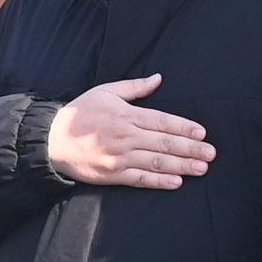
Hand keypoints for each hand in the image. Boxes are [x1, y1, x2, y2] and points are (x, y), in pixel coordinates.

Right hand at [53, 74, 216, 191]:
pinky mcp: (112, 174)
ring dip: (181, 166)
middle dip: (190, 148)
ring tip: (201, 168)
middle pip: (164, 143)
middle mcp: (125, 136)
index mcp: (126, 115)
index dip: (183, 127)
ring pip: (156, 162)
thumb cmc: (79, 113)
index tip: (202, 133)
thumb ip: (134, 87)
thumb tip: (158, 78)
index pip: (161, 121)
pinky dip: (159, 182)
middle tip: (211, 154)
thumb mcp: (105, 91)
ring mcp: (119, 157)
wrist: (50, 139)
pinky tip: (176, 182)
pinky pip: (140, 179)